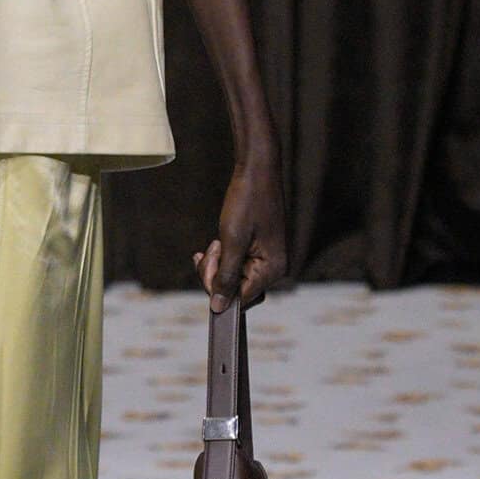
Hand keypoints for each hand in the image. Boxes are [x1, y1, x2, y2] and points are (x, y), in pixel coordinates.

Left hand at [192, 153, 287, 312]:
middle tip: (210, 248)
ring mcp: (268, 259)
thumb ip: (225, 277)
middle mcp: (274, 268)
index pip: (240, 299)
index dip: (217, 287)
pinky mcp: (261, 249)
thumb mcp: (231, 242)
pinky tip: (215, 244)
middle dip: (216, 274)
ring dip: (217, 264)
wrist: (256, 170)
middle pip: (237, 290)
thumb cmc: (247, 202)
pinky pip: (238, 264)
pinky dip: (222, 257)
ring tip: (215, 242)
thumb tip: (219, 308)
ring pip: (234, 277)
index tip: (205, 265)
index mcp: (273, 269)